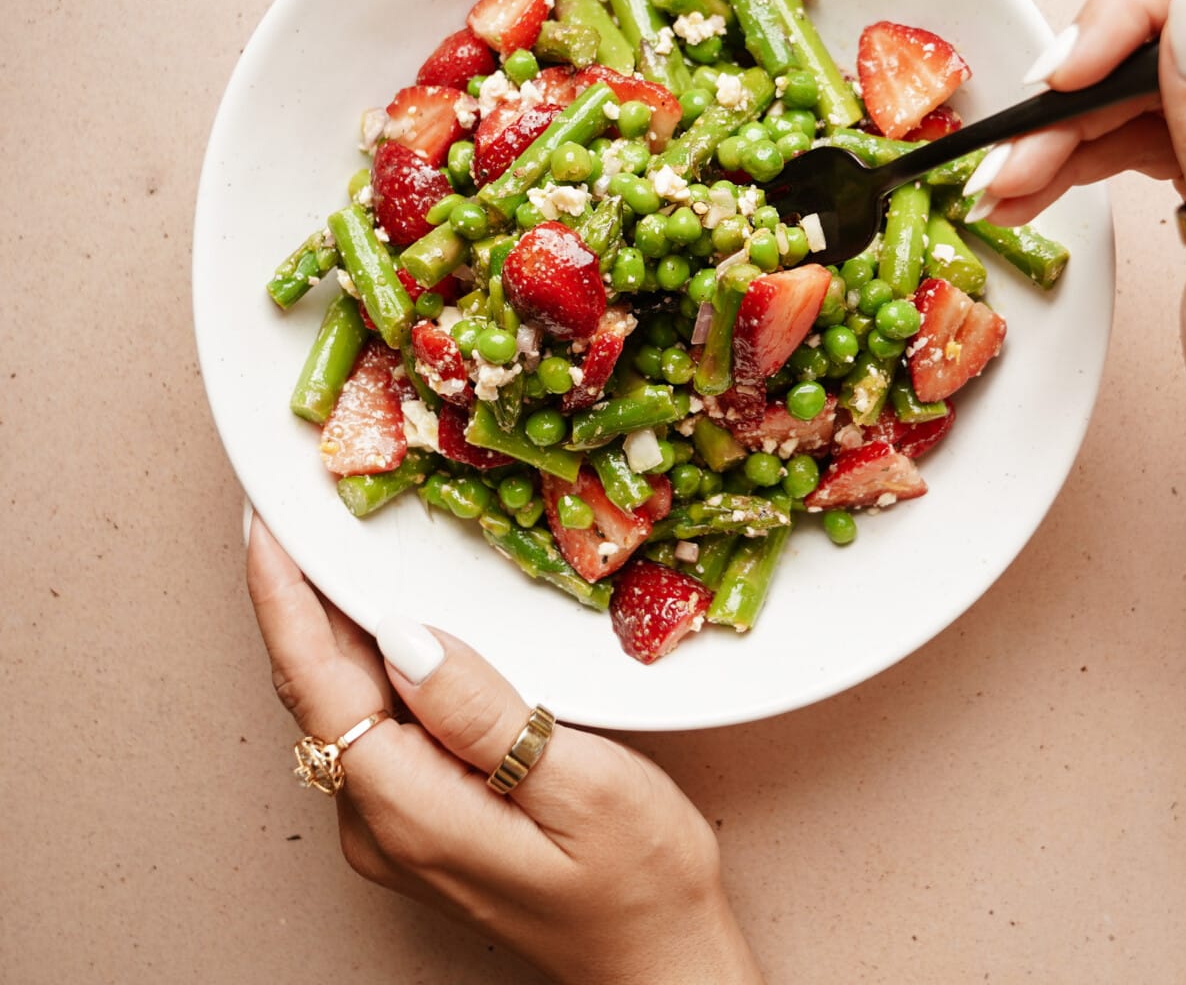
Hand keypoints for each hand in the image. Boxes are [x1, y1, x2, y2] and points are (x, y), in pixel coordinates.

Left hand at [246, 516, 763, 984]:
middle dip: (298, 598)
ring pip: (344, 706)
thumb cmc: (637, 878)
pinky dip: (368, 661)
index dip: (284, 600)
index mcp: (409, 810)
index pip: (319, 687)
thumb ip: (485, 714)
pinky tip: (386, 620)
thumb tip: (406, 639)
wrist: (657, 959)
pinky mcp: (422, 820)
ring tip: (330, 546)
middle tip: (296, 511)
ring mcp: (397, 827)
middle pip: (319, 692)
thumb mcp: (581, 785)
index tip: (263, 527)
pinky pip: (377, 724)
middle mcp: (381, 822)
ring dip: (332, 626)